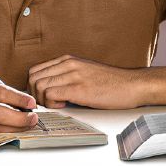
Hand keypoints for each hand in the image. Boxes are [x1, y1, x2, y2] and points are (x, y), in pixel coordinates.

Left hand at [28, 55, 143, 109]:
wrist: (132, 85)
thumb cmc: (111, 82)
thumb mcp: (85, 71)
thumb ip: (67, 75)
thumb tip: (49, 89)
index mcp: (68, 59)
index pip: (35, 70)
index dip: (33, 87)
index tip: (42, 97)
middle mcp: (68, 64)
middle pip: (33, 78)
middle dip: (34, 95)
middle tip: (47, 103)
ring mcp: (74, 75)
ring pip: (39, 86)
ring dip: (43, 100)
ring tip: (57, 104)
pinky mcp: (79, 88)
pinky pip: (51, 94)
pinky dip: (52, 103)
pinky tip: (64, 105)